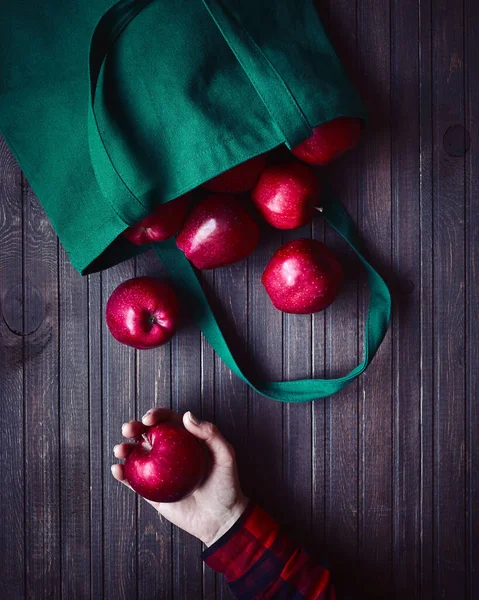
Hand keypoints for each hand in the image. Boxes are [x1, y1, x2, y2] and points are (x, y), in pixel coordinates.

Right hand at [111, 408, 248, 545]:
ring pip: (136, 454)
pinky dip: (122, 473)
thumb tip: (186, 415)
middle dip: (134, 427)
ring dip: (124, 448)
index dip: (156, 415)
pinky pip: (133, 480)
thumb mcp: (225, 455)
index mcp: (185, 439)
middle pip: (147, 434)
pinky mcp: (150, 490)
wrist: (221, 518)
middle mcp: (169, 452)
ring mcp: (158, 470)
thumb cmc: (226, 484)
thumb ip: (210, 433)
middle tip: (129, 429)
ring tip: (120, 449)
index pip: (167, 421)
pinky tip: (118, 469)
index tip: (149, 419)